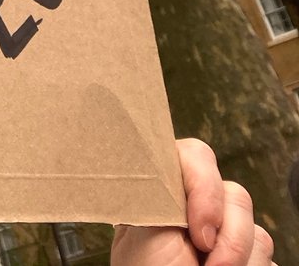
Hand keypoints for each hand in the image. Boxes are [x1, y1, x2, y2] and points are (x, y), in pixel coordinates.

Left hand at [112, 138, 275, 265]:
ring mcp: (226, 236)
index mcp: (165, 192)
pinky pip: (268, 258)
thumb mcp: (140, 229)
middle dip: (228, 234)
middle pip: (235, 193)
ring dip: (240, 259)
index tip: (197, 229)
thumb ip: (156, 191)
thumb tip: (157, 153)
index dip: (204, 184)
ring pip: (258, 230)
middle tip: (209, 263)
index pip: (194, 155)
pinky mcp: (247, 260)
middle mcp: (197, 209)